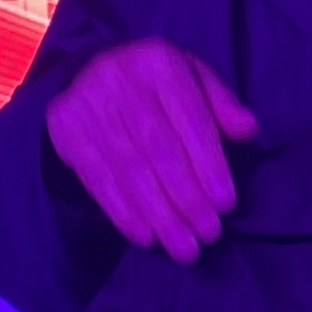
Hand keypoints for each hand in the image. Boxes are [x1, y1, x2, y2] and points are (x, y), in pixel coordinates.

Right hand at [47, 40, 260, 261]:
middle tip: (208, 235)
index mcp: (159, 63)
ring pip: (128, 170)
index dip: (208, 165)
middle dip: (186, 198)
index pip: (189, 121)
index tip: (225, 205)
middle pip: (157, 150)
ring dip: (158, 215)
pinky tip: (145, 236)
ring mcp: (86, 106)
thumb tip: (247, 130)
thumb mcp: (195, 78)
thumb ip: (222, 104)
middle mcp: (118, 80)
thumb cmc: (158, 83)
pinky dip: (122, 212)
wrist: (94, 70)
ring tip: (182, 247)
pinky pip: (96, 178)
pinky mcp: (64, 130)